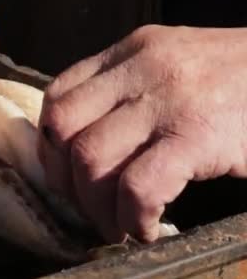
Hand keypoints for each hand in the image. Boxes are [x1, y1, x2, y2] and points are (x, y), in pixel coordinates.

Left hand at [38, 25, 246, 242]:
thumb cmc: (239, 79)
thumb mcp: (173, 64)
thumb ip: (127, 89)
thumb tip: (82, 142)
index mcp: (131, 51)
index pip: (59, 94)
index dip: (50, 143)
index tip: (63, 174)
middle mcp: (141, 68)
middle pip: (64, 127)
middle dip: (65, 179)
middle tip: (87, 206)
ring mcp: (167, 100)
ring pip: (91, 159)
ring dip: (96, 206)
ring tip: (117, 224)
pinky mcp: (196, 134)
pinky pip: (138, 186)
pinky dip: (133, 217)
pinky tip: (146, 227)